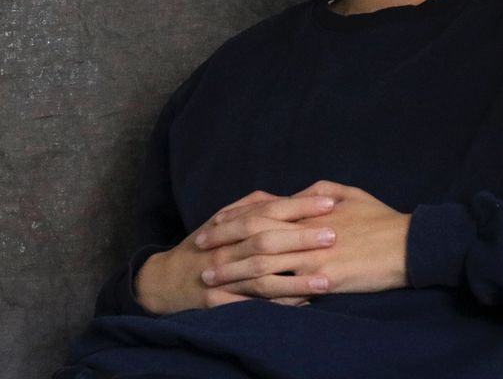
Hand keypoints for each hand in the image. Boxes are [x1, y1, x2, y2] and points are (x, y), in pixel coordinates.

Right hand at [134, 190, 336, 313]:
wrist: (167, 281)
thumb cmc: (206, 245)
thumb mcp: (225, 217)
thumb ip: (255, 206)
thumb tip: (289, 197)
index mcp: (233, 224)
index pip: (271, 210)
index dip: (300, 206)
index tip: (330, 204)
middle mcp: (228, 248)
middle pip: (268, 240)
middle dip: (302, 238)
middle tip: (334, 236)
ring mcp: (223, 277)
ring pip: (262, 277)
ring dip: (296, 280)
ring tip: (327, 280)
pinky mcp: (219, 303)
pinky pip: (253, 306)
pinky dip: (278, 305)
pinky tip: (303, 304)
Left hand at [200, 181, 410, 296]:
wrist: (408, 244)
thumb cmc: (380, 218)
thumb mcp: (349, 193)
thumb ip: (317, 192)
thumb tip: (295, 195)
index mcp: (311, 207)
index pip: (263, 209)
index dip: (236, 215)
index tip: (214, 221)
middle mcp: (306, 230)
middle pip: (255, 234)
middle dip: (224, 242)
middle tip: (199, 249)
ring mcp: (313, 256)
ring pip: (262, 263)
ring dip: (232, 270)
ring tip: (209, 278)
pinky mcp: (324, 280)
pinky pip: (284, 289)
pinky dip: (258, 294)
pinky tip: (240, 300)